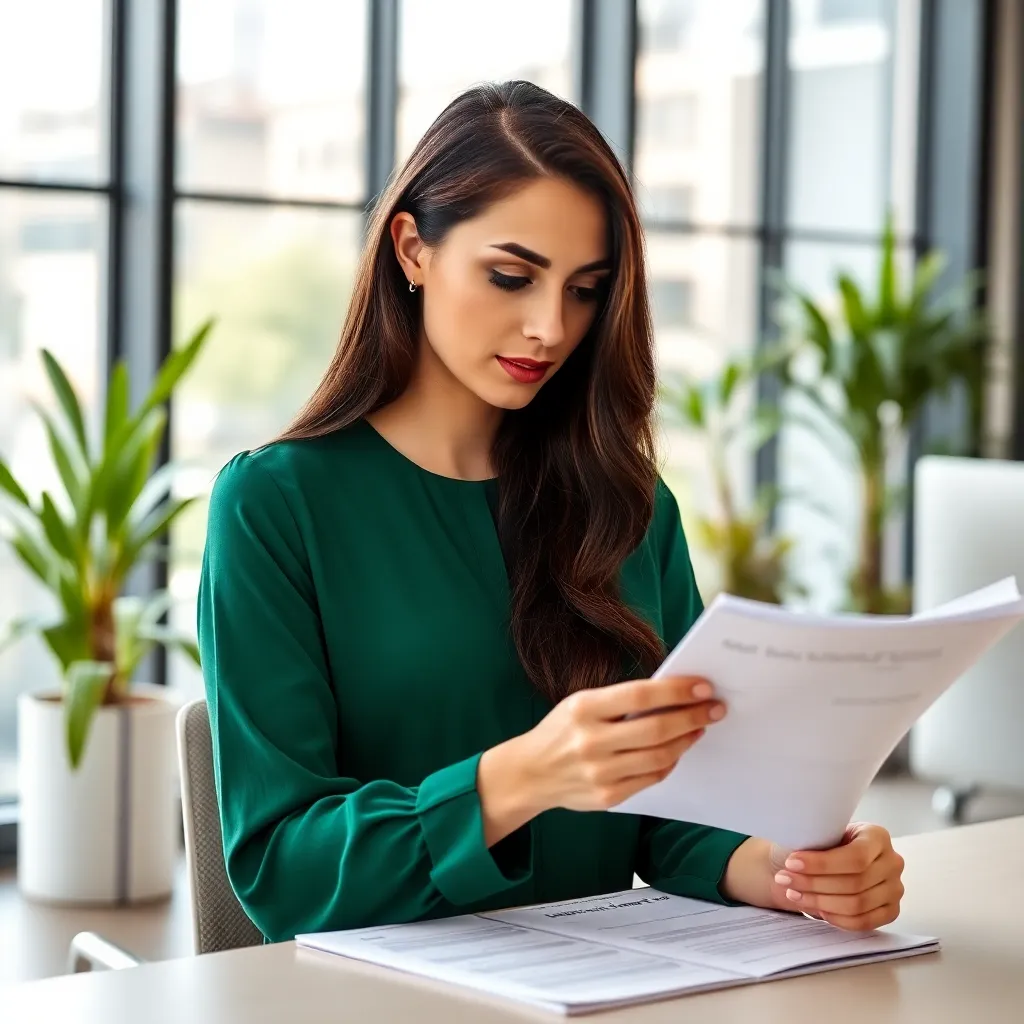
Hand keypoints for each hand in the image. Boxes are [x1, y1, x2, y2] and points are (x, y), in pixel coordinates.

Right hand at [477, 676, 725, 841]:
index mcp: (583, 708)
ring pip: (660, 757)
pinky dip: (669, 762)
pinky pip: (651, 779)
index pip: (639, 696)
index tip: (703, 686)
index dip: (676, 691)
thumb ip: (620, 701)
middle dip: (693, 716)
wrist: (530, 772)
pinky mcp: (607, 798)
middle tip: (715, 708)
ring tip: (700, 727)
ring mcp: (599, 773)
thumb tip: (672, 694)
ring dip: (687, 740)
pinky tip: (677, 750)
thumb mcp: (581, 704)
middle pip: (656, 729)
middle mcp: (590, 741)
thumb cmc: (562, 730)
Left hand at [769, 822, 904, 930]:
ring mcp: (895, 888)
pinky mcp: (891, 910)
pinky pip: (864, 922)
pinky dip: (836, 918)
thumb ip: (816, 840)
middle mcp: (892, 862)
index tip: (791, 863)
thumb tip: (793, 859)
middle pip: (854, 883)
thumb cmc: (828, 840)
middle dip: (813, 883)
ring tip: (793, 893)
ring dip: (819, 902)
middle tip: (785, 879)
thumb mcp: (824, 831)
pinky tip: (815, 909)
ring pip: (857, 904)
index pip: (855, 857)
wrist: (838, 854)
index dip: (821, 864)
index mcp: (877, 836)